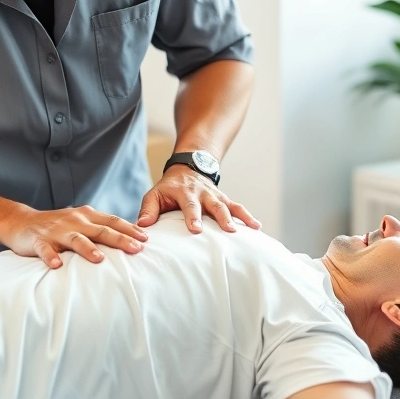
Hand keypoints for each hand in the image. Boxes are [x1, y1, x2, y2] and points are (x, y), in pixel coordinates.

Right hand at [0, 205, 147, 268]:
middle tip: (136, 249)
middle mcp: (74, 221)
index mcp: (87, 216)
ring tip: (100, 258)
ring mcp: (56, 231)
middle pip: (100, 230)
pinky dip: (51, 256)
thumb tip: (130, 239)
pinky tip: (57, 265)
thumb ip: (100, 228)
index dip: (129, 229)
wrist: (21, 222)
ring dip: (88, 248)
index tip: (146, 239)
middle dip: (119, 239)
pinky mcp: (38, 241)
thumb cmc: (58, 226)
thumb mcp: (81, 223)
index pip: (112, 221)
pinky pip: (45, 250)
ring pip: (75, 239)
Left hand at [136, 165, 260, 233]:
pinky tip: (257, 227)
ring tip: (248, 229)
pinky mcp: (224, 199)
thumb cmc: (168, 189)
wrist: (187, 168)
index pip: (189, 205)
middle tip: (229, 230)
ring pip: (229, 205)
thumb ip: (148, 209)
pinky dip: (247, 216)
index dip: (192, 217)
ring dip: (239, 217)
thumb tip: (142, 225)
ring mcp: (215, 196)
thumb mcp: (154, 194)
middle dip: (221, 218)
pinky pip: (237, 207)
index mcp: (184, 192)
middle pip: (214, 205)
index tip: (196, 229)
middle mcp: (202, 193)